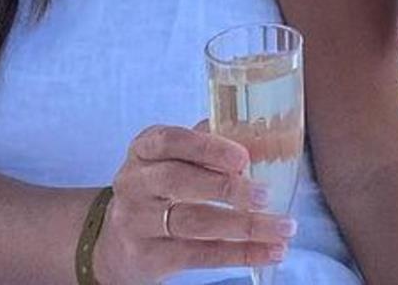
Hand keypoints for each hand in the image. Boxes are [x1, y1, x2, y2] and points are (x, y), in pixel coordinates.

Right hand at [92, 123, 294, 284]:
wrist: (115, 244)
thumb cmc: (160, 189)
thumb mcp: (175, 161)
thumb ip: (211, 147)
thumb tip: (264, 140)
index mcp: (144, 150)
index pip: (169, 140)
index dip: (207, 147)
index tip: (243, 157)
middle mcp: (135, 184)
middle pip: (178, 182)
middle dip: (226, 188)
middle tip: (265, 195)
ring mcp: (137, 223)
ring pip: (193, 223)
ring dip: (244, 226)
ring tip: (283, 227)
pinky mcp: (149, 257)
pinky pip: (199, 255)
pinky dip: (240, 253)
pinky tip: (270, 250)